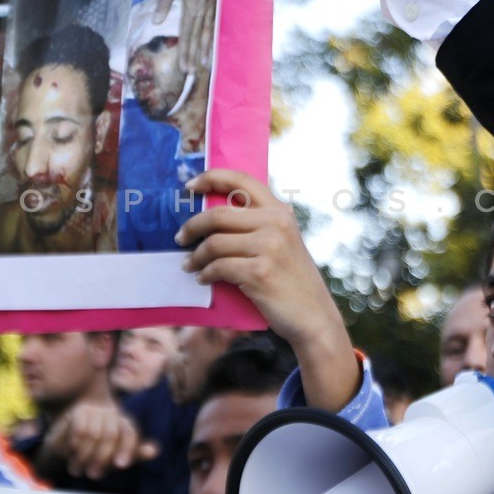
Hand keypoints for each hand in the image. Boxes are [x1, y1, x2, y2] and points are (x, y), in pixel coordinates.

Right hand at [42, 401, 158, 479]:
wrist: (65, 446)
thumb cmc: (93, 454)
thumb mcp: (112, 459)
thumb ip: (132, 455)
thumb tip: (153, 450)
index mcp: (125, 425)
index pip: (129, 434)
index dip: (127, 449)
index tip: (120, 465)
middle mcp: (113, 414)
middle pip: (111, 436)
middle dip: (100, 458)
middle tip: (91, 474)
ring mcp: (96, 410)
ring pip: (94, 434)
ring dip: (83, 455)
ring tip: (77, 467)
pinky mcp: (80, 410)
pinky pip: (80, 430)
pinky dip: (74, 444)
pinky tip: (70, 451)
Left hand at [153, 0, 218, 73]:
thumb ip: (165, 0)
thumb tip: (156, 22)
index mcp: (191, 3)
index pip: (186, 33)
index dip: (185, 51)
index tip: (183, 66)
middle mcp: (203, 8)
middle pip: (198, 37)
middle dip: (194, 55)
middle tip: (191, 72)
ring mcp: (213, 6)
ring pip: (209, 32)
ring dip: (206, 49)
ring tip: (205, 65)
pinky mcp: (218, 1)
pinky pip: (217, 24)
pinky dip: (215, 37)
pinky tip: (214, 46)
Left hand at [176, 169, 359, 411]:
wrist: (313, 315)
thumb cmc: (291, 279)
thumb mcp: (283, 241)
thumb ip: (258, 224)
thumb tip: (211, 216)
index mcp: (280, 211)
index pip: (241, 180)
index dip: (211, 178)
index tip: (190, 186)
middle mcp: (276, 223)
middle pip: (218, 215)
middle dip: (192, 226)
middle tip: (180, 238)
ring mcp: (269, 246)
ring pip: (214, 243)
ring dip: (196, 256)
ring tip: (189, 265)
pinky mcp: (259, 272)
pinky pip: (218, 267)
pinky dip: (205, 274)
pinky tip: (204, 279)